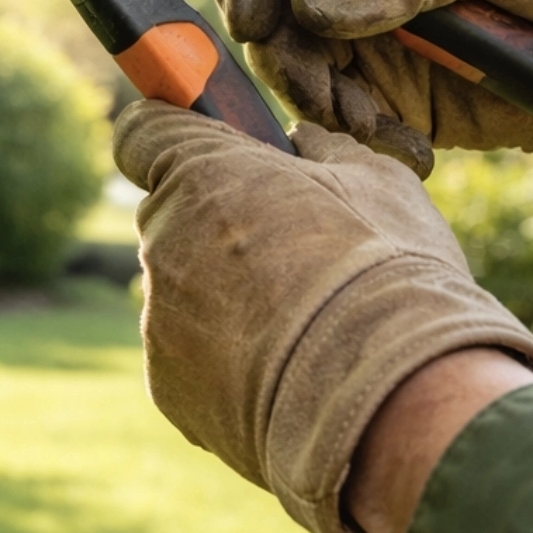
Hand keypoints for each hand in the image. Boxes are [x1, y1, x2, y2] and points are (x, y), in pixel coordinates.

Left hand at [113, 100, 532, 532]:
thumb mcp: (377, 179)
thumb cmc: (387, 271)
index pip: (143, 133)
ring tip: (302, 327)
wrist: (389, 399)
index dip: (175, 137)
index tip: (210, 152)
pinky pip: (187, 358)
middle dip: (215, 224)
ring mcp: (158, 317)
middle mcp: (162, 239)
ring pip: (180, 291)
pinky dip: (224, 362)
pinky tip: (287, 374)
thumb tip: (303, 141)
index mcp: (200, 171)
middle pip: (170, 215)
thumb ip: (322, 148)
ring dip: (222, 298)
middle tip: (290, 250)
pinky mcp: (166, 387)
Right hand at [213, 0, 532, 158]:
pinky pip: (347, 127)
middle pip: (268, 19)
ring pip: (300, 79)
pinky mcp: (389, 99)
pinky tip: (415, 148)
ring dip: (327, 107)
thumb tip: (313, 3)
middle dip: (287, 60)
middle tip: (326, 89)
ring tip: (380, 124)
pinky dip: (368, 143)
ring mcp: (364, 42)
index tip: (255, 18)